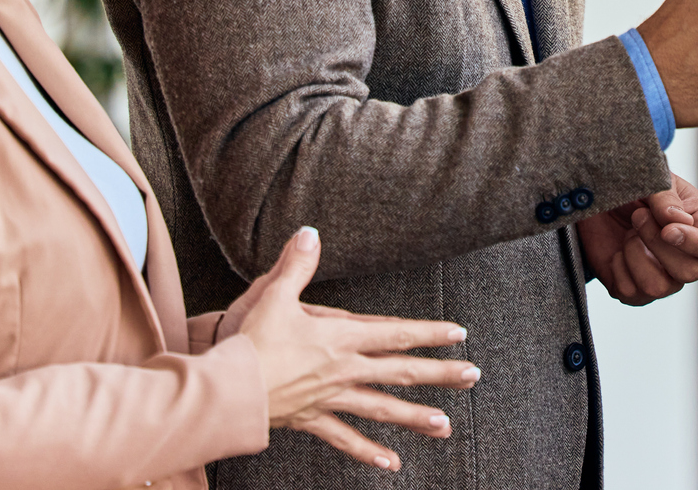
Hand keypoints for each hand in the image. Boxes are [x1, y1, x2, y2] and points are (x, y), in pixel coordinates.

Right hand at [230, 228, 479, 471]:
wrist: (225, 389)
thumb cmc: (248, 340)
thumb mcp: (273, 295)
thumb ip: (296, 264)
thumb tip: (310, 232)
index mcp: (340, 338)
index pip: (396, 333)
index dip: (429, 333)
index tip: (459, 334)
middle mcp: (343, 370)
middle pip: (400, 371)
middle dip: (439, 373)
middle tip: (472, 376)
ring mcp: (329, 398)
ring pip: (381, 409)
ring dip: (415, 417)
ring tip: (445, 426)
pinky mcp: (311, 419)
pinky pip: (344, 439)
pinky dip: (368, 452)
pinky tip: (392, 464)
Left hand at [577, 171, 697, 305]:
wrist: (602, 201)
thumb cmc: (637, 189)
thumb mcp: (654, 182)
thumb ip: (667, 198)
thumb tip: (679, 221)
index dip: (696, 244)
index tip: (668, 230)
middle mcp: (689, 259)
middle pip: (690, 272)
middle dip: (658, 243)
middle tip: (639, 216)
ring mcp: (664, 279)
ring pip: (658, 287)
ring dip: (636, 254)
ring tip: (630, 232)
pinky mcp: (635, 291)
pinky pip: (629, 292)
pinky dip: (617, 267)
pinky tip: (618, 249)